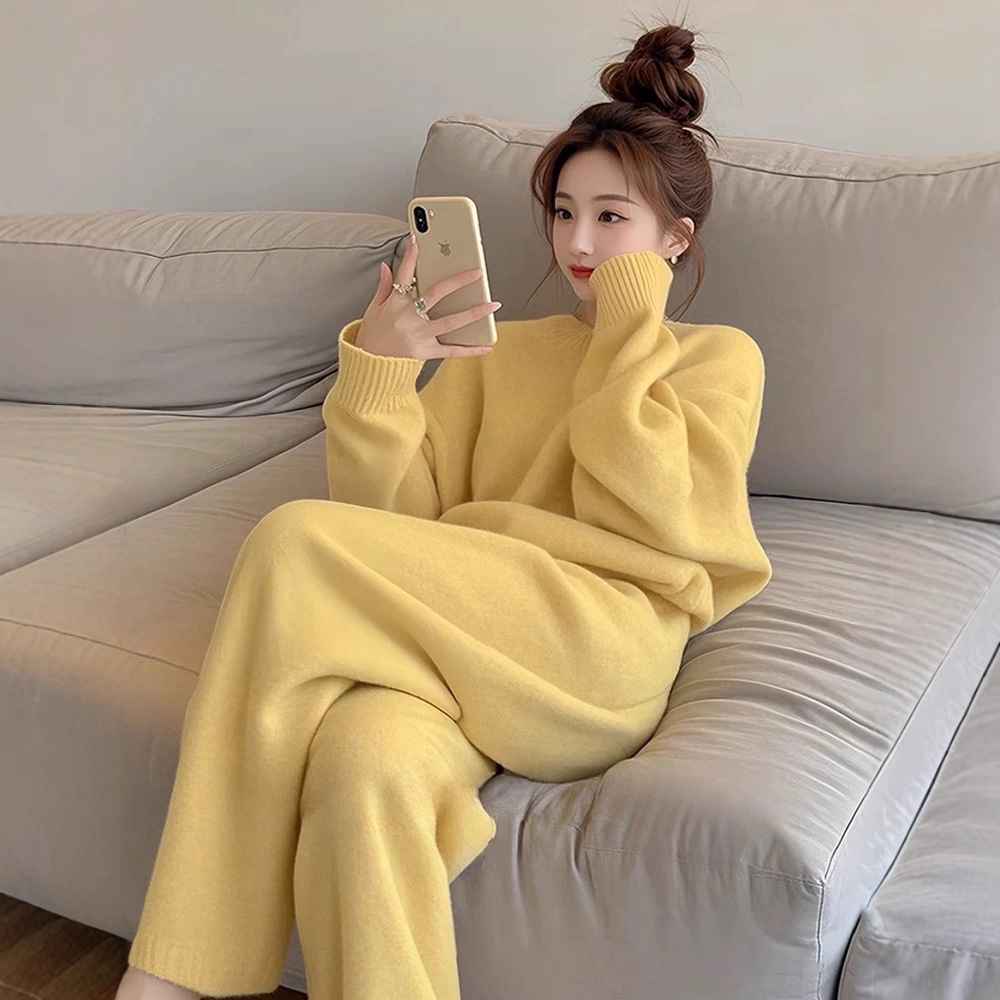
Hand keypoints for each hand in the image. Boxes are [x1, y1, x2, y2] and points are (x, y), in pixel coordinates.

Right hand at [355, 237, 501, 359]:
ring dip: (474, 312)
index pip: (403, 275)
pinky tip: (487, 346)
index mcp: (395, 304)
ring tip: (492, 305)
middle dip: (458, 281)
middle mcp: (409, 317)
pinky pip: (452, 351)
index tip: (417, 241)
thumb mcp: (373, 309)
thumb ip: (383, 287)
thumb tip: (386, 267)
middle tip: (477, 273)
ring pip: (451, 321)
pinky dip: (471, 350)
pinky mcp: (426, 352)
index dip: (411, 257)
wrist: (369, 366)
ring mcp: (419, 335)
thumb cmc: (372, 337)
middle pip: (437, 294)